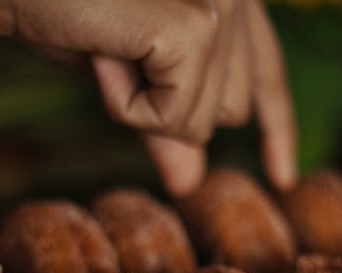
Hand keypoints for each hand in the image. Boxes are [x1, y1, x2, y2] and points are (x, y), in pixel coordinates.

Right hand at [0, 0, 296, 196]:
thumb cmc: (57, 10)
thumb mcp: (125, 75)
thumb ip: (167, 121)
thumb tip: (192, 185)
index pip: (266, 74)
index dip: (276, 128)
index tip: (284, 176)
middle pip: (231, 109)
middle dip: (166, 104)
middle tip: (113, 52)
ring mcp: (222, 2)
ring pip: (204, 120)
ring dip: (140, 103)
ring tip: (102, 44)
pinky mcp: (196, 25)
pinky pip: (175, 118)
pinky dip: (125, 105)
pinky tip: (99, 53)